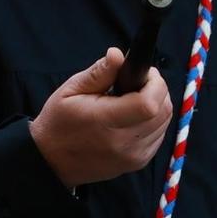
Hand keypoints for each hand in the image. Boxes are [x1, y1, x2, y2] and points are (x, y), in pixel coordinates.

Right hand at [28, 48, 172, 187]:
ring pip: (164, 123)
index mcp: (105, 122)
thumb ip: (99, 73)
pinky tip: (135, 116)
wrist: (52, 161)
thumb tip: (118, 54)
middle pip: (163, 112)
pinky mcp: (137, 163)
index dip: (155, 83)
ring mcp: (133, 156)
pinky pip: (159, 136)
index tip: (144, 73)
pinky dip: (154, 122)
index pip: (149, 104)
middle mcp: (123, 143)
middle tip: (139, 82)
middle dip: (158, 90)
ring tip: (135, 99)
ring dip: (157, 105)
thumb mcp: (71, 90)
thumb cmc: (59, 122)